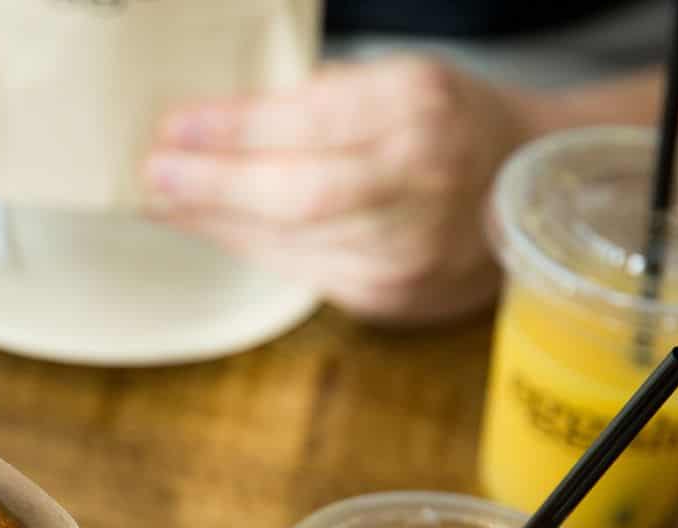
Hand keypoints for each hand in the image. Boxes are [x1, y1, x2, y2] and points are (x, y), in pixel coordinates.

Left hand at [143, 57, 546, 324]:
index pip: (311, 121)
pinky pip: (298, 269)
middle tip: (153, 173)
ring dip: (215, 221)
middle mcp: (421, 182)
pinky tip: (211, 226)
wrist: (524, 192)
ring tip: (165, 199)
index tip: (174, 126)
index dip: (234, 129)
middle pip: (299, 194)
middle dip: (213, 185)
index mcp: (422, 108)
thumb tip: (213, 123)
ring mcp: (408, 249)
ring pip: (289, 241)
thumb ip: (319, 99)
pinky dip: (248, 245)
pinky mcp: (388, 295)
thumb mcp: (398, 82)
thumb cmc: (448, 124)